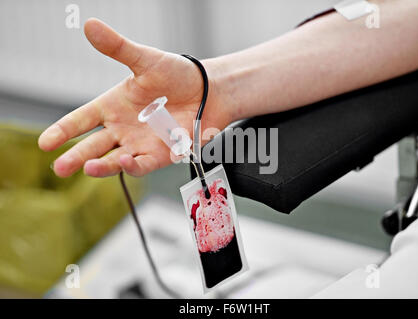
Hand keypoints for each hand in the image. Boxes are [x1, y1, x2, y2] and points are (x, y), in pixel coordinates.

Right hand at [38, 18, 231, 177]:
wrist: (209, 90)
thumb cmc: (177, 74)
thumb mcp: (145, 60)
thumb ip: (118, 48)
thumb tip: (90, 25)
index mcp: (113, 106)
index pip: (81, 120)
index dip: (62, 131)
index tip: (45, 143)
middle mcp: (123, 128)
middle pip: (93, 146)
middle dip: (75, 157)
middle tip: (59, 168)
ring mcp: (140, 143)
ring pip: (115, 160)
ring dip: (100, 166)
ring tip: (87, 167)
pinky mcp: (161, 155)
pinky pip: (143, 164)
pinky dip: (133, 166)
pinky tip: (124, 162)